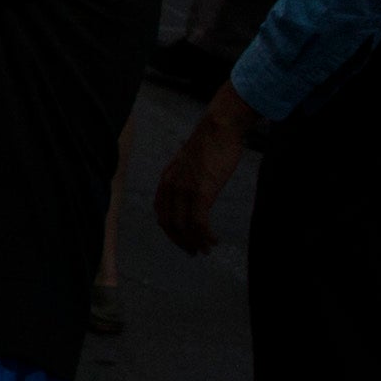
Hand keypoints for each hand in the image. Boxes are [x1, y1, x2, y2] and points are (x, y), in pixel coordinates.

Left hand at [154, 86, 252, 256]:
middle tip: (195, 252)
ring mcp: (185, 190)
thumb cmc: (209, 145)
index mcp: (166, 181)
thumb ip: (185, 179)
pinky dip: (205, 236)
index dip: (171, 233)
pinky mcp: (202, 191)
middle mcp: (170, 187)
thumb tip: (192, 193)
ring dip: (195, 242)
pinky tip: (214, 240)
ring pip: (184, 227)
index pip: (161, 214)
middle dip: (182, 242)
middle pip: (170, 225)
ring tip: (207, 249)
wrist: (218, 128)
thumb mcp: (188, 164)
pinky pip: (199, 223)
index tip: (183, 242)